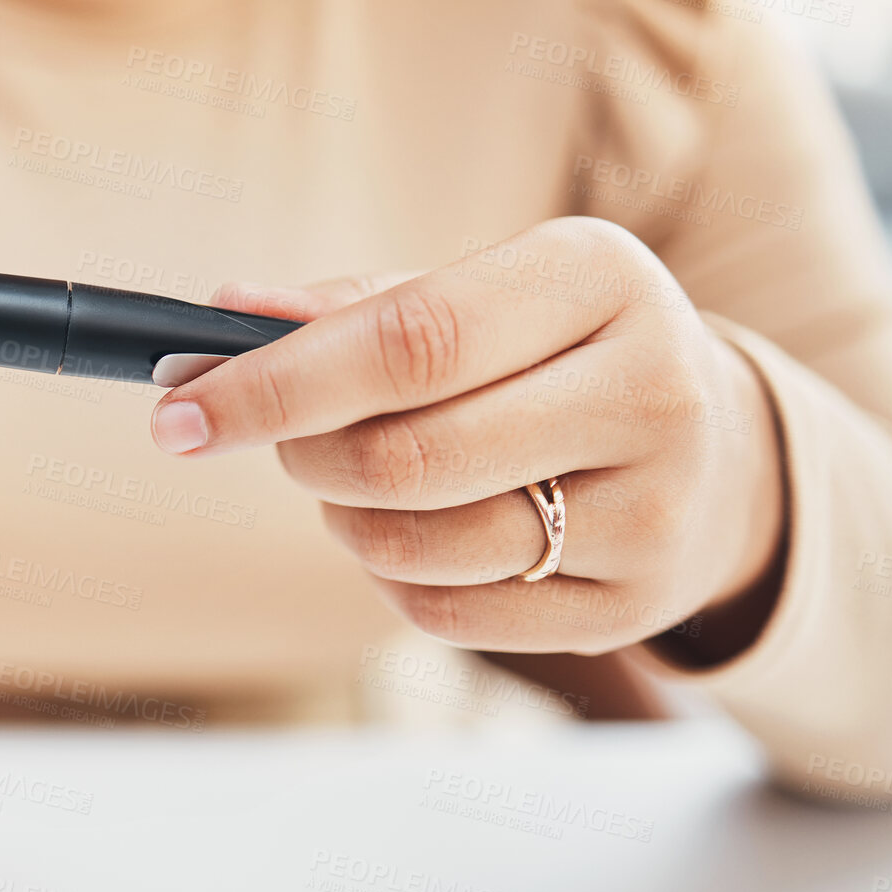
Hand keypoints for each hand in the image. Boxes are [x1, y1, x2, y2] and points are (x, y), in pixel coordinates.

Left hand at [149, 218, 785, 655]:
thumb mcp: (479, 292)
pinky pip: (450, 614)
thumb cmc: (553, 352)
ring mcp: (655, 509)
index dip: (277, 384)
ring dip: (346, 519)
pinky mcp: (635, 605)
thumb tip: (221, 316)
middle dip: (303, 455)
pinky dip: (392, 577)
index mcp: (600, 277)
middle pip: (409, 455)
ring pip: (422, 545)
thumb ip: (350, 308)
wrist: (714, 444)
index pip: (412, 340)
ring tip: (358, 481)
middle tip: (280, 444)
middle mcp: (651, 389)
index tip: (177, 409)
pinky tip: (414, 531)